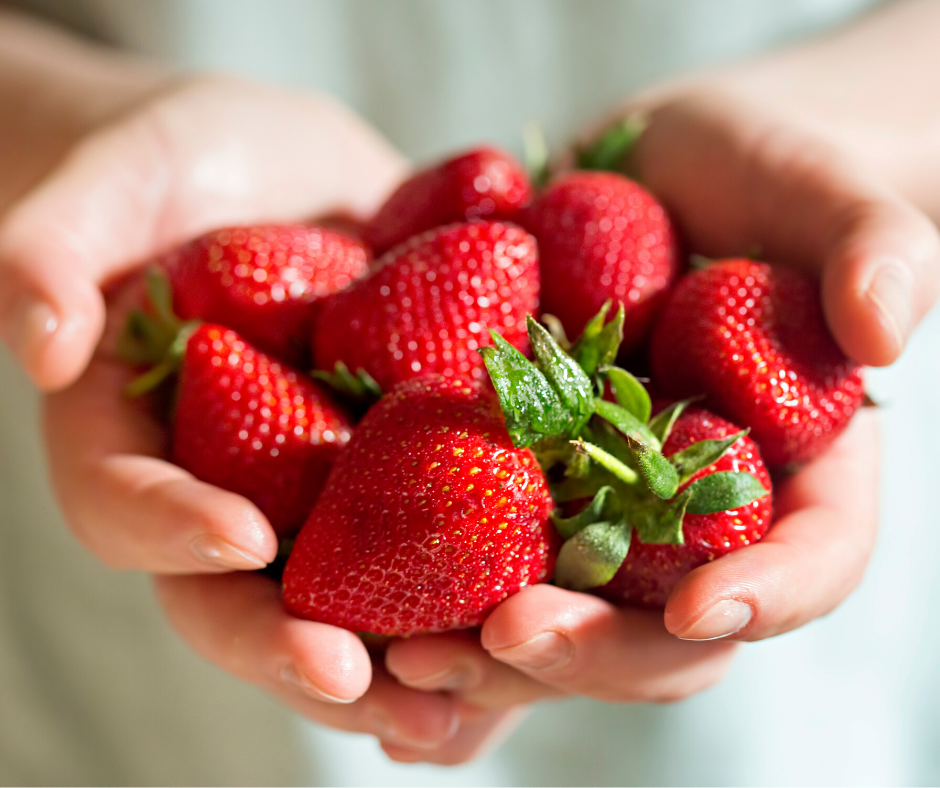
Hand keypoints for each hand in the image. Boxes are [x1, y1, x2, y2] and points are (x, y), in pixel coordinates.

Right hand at [0, 71, 480, 743]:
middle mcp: (228, 485)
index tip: (243, 541)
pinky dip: (475, 600)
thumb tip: (39, 334)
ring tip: (462, 707)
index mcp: (141, 437)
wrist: (280, 171)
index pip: (128, 505)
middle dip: (298, 650)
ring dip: (400, 664)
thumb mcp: (115, 178)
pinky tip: (530, 635)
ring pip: (345, 603)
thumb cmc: (174, 167)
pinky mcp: (400, 468)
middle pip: (244, 597)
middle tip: (365, 686)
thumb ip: (55, 244)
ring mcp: (319, 488)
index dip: (171, 531)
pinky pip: (433, 547)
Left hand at [375, 90, 933, 762]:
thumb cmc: (761, 176)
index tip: (705, 609)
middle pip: (660, 625)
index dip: (769, 594)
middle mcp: (690, 514)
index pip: (811, 558)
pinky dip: (425, 602)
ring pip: (558, 613)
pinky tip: (365, 629)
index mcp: (792, 471)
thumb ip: (872, 244)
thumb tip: (885, 327)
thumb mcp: (826, 191)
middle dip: (587, 650)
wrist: (658, 171)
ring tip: (408, 661)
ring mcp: (597, 505)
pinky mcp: (517, 477)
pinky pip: (476, 559)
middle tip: (504, 642)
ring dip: (485, 656)